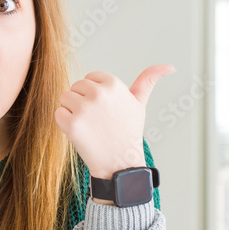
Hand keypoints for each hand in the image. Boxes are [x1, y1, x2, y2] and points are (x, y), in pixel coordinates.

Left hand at [54, 65, 174, 178]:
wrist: (120, 163)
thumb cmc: (128, 132)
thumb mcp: (139, 103)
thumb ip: (149, 80)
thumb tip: (170, 67)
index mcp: (113, 84)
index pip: (89, 79)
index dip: (94, 95)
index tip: (105, 111)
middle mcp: (98, 93)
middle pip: (75, 87)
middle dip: (82, 102)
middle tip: (97, 121)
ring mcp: (84, 108)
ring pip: (64, 99)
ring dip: (72, 112)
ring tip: (89, 127)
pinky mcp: (72, 124)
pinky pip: (58, 114)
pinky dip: (64, 124)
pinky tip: (80, 133)